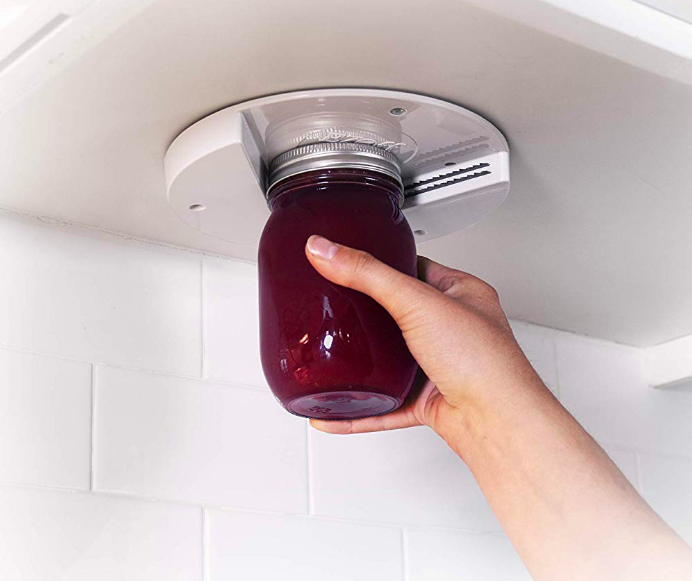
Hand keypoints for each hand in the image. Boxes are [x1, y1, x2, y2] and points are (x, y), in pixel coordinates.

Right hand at [304, 234, 545, 438]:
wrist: (495, 420)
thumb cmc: (483, 360)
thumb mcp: (418, 302)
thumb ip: (367, 274)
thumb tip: (326, 251)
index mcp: (460, 294)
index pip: (416, 268)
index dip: (385, 263)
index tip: (352, 260)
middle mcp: (451, 329)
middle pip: (398, 313)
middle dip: (368, 314)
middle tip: (337, 304)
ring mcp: (437, 365)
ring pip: (390, 361)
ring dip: (363, 361)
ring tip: (333, 350)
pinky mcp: (425, 399)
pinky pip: (383, 404)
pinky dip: (358, 410)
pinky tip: (336, 410)